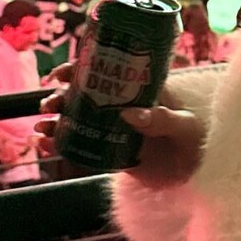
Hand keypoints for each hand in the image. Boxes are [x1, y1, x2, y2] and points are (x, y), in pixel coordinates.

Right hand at [35, 63, 205, 188]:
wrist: (199, 172)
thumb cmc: (198, 139)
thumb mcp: (185, 126)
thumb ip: (162, 119)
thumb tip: (130, 114)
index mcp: (140, 89)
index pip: (106, 71)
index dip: (80, 68)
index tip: (61, 73)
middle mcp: (123, 106)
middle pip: (85, 95)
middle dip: (61, 97)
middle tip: (49, 105)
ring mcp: (115, 130)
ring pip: (78, 120)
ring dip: (56, 121)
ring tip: (41, 127)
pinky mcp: (111, 154)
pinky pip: (82, 147)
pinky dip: (61, 144)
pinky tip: (44, 144)